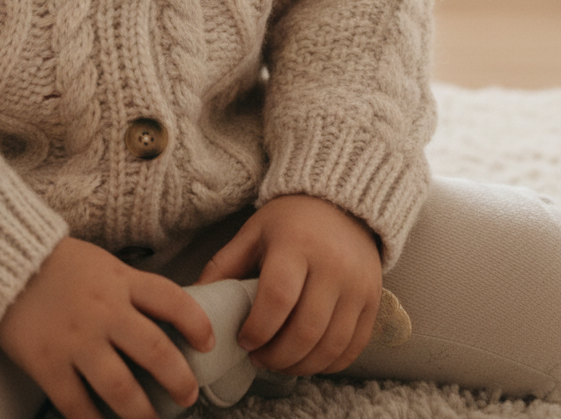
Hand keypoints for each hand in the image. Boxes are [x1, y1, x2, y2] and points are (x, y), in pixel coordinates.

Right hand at [0, 236, 215, 418]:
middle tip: (187, 395)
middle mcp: (103, 311)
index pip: (171, 300)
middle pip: (155, 351)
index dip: (196, 323)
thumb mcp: (102, 264)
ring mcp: (76, 341)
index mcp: (119, 281)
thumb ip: (130, 289)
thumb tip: (163, 318)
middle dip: (179, 380)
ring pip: (122, 389)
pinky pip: (79, 406)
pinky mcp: (49, 365)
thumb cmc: (56, 264)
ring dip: (144, 414)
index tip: (207, 343)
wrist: (4, 263)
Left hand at [194, 195, 381, 376]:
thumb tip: (196, 297)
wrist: (342, 205)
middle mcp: (333, 267)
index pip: (278, 298)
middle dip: (278, 355)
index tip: (243, 340)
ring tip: (279, 362)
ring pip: (331, 345)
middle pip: (306, 329)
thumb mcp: (253, 233)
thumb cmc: (289, 221)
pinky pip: (353, 346)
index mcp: (296, 244)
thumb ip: (225, 265)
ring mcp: (358, 286)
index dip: (258, 328)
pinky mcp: (374, 302)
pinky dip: (329, 363)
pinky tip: (307, 360)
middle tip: (258, 358)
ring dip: (302, 365)